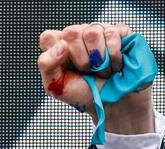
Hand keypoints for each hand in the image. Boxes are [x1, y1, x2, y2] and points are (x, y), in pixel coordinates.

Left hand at [39, 23, 154, 135]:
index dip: (56, 54)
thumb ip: (47, 65)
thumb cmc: (82, 92)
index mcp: (58, 47)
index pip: (48, 37)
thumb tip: (61, 45)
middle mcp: (76, 35)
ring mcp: (96, 31)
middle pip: (71, 32)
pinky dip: (114, 55)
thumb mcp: (57, 86)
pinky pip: (112, 34)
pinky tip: (115, 64)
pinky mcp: (117, 31)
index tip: (66, 68)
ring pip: (92, 32)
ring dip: (99, 59)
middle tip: (87, 71)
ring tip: (101, 69)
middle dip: (81, 59)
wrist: (110, 100)